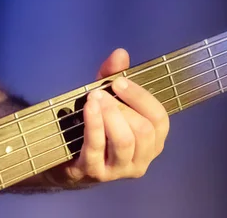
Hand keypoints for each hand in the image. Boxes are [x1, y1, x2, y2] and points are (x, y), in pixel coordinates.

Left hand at [49, 48, 168, 186]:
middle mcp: (142, 159)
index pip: (159, 119)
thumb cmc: (96, 125)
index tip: (119, 81)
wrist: (66, 159)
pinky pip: (97, 147)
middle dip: (122, 106)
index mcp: (154, 140)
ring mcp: (119, 170)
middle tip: (101, 92)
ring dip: (109, 115)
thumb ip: (114, 76)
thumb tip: (120, 53)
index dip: (141, 97)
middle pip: (143, 130)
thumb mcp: (107, 97)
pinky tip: (88, 108)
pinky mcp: (95, 174)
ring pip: (124, 140)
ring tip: (94, 99)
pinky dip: (93, 124)